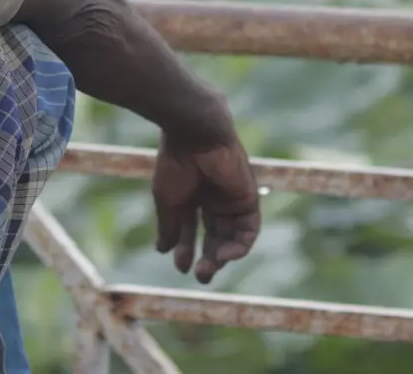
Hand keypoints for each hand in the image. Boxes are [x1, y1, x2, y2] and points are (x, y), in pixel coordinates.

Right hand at [152, 123, 260, 284]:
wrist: (194, 136)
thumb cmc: (176, 165)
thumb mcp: (168, 201)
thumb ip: (170, 227)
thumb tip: (163, 251)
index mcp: (192, 196)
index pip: (191, 230)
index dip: (186, 249)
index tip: (179, 265)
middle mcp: (213, 198)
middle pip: (214, 236)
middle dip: (208, 258)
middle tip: (199, 275)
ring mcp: (231, 198)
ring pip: (231, 236)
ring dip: (223, 256)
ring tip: (208, 269)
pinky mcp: (248, 197)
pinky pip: (249, 229)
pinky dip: (239, 245)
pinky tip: (225, 256)